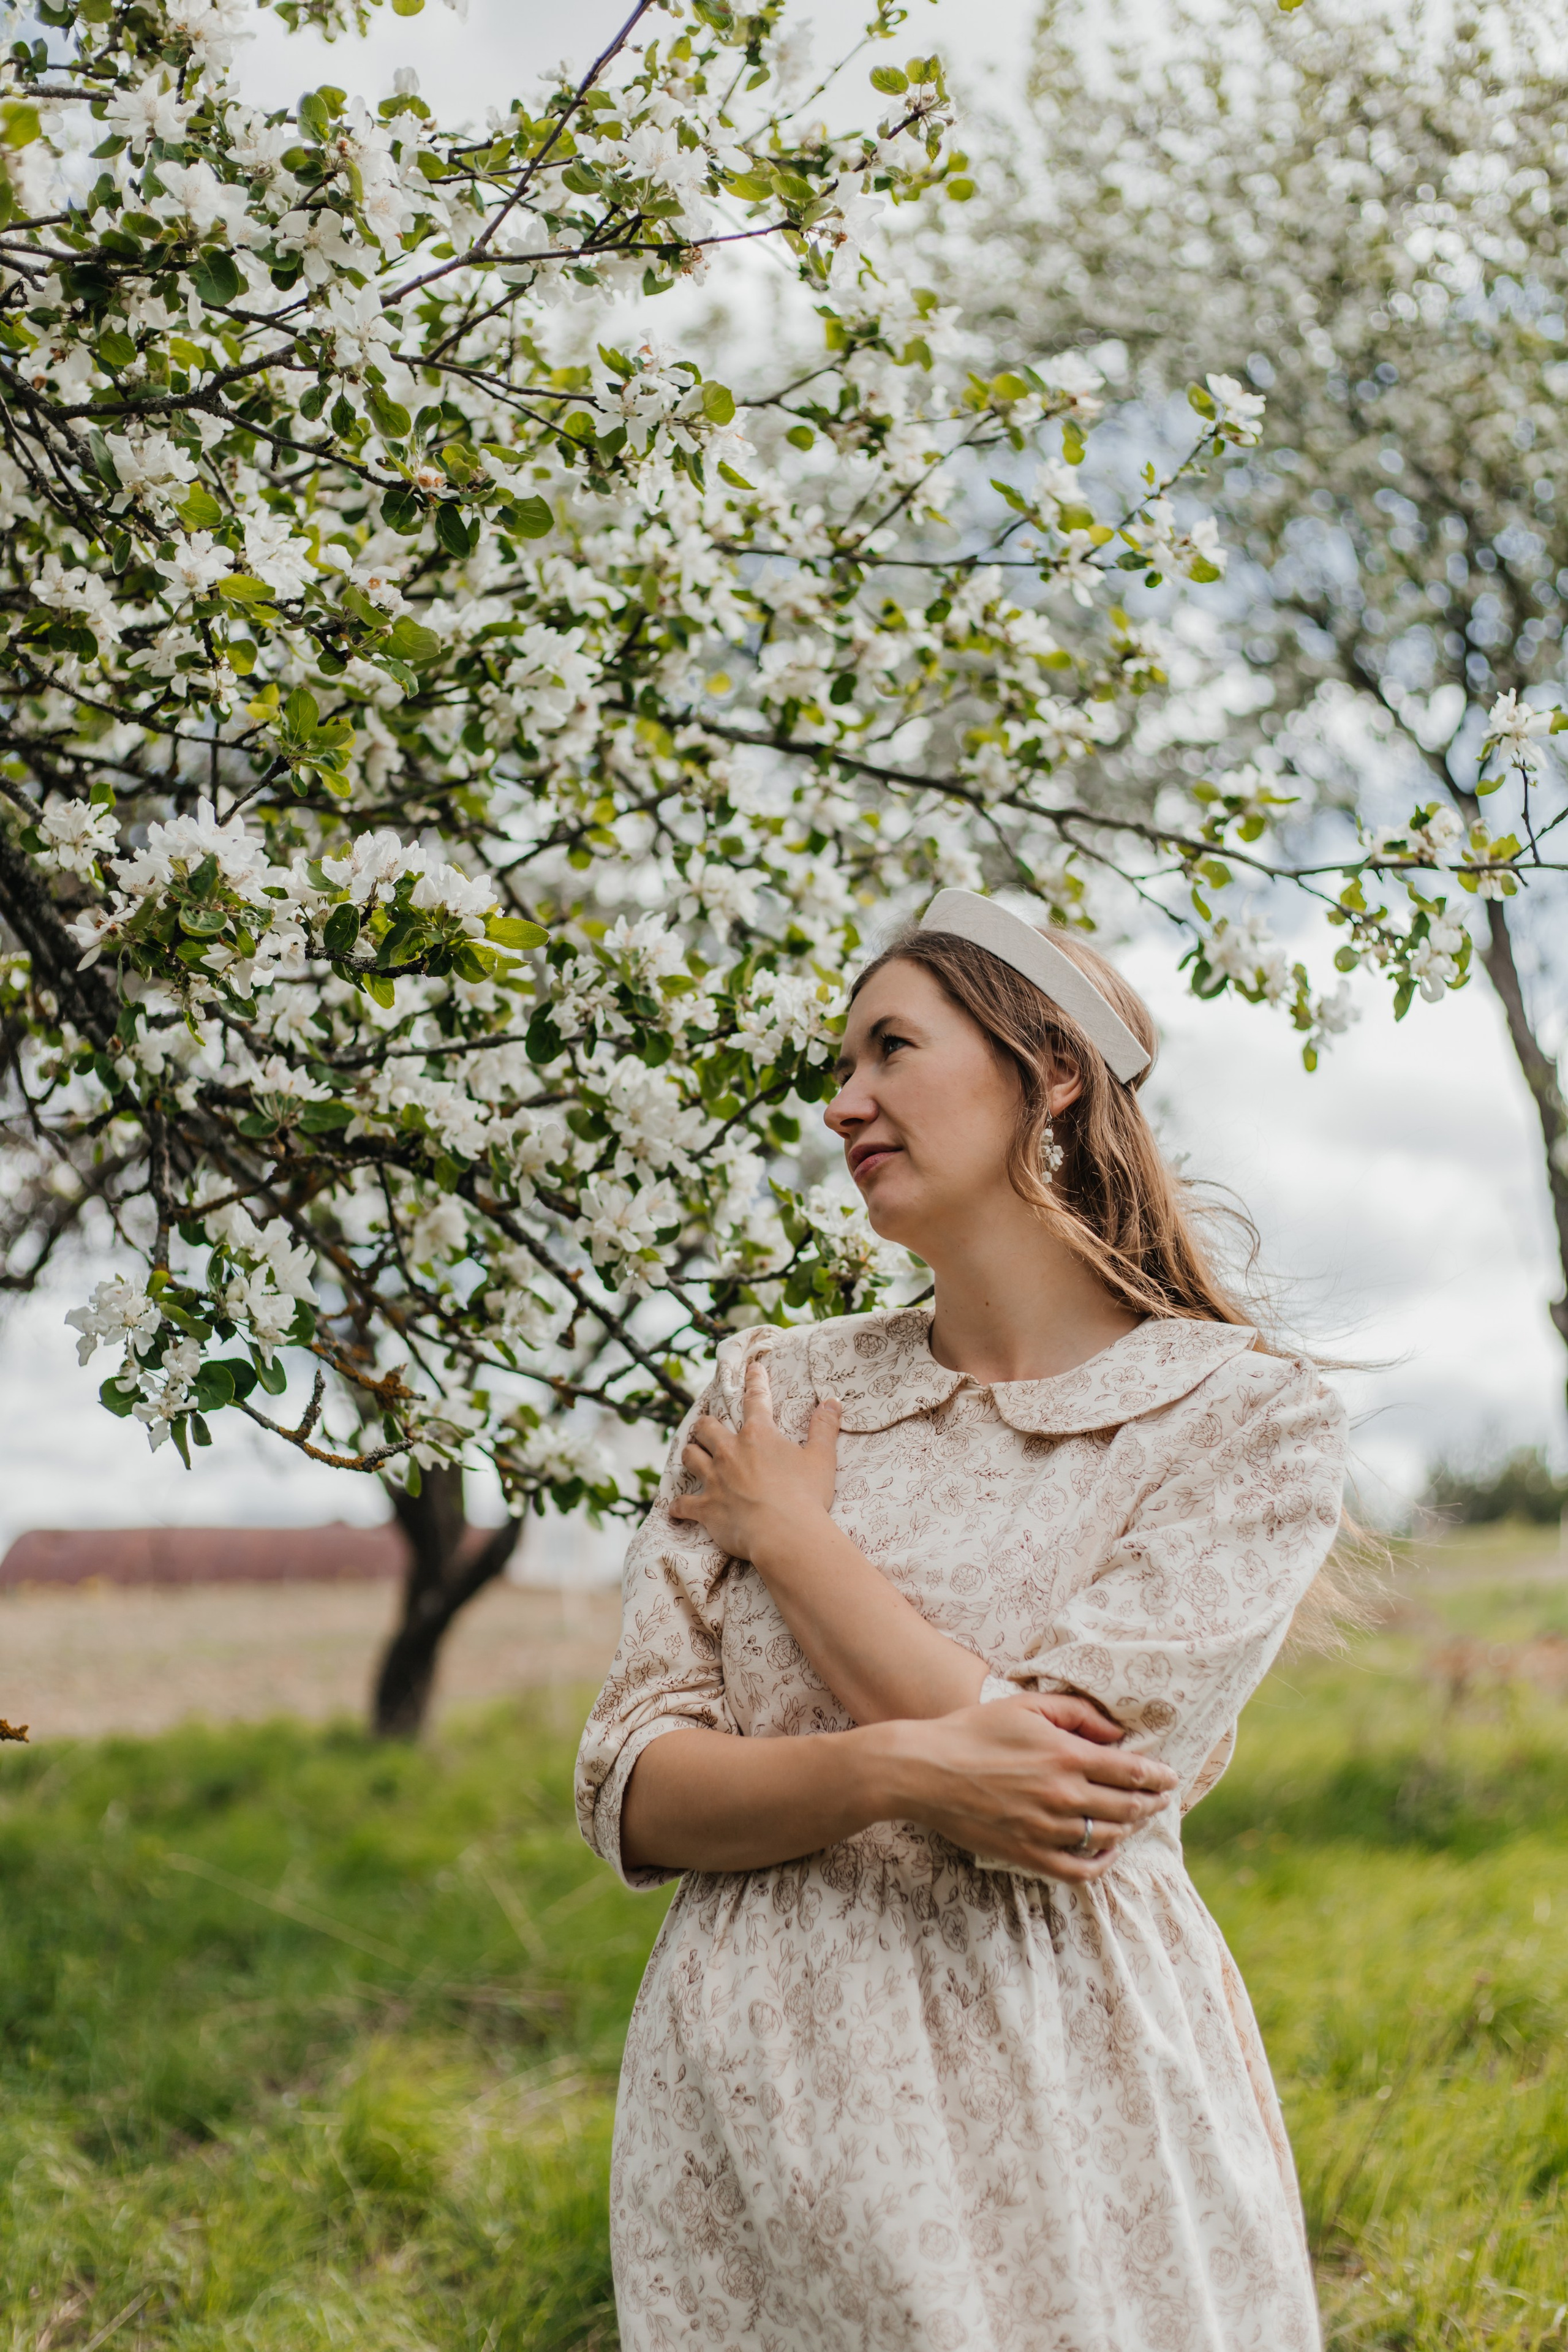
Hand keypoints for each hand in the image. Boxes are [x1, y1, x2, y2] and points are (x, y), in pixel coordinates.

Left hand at [669, 1358, 840, 1561]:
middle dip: (705, 1424)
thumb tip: (833, 1402)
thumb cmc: (805, 1496)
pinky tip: (674, 1510)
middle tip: (706, 1425)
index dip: (755, 1381)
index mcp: (758, 1436)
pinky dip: (678, 1507)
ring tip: (690, 1453)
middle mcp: (730, 1452)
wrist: (784, 1535)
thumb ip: (824, 1428)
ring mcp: (714, 1479)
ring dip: (689, 1454)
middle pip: (707, 1428)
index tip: (753, 1368)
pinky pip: (682, 1505)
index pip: (755, 1399)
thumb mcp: (821, 1459)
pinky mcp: (706, 1508)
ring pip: (690, 1457)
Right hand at [883, 1692, 1178, 1883]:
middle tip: (1161, 1801)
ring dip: (1128, 1829)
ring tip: (1133, 1821)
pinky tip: (1105, 1853)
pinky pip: (1079, 1869)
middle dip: (1152, 1803)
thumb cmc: (974, 1731)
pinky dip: (1101, 1864)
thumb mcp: (1027, 1706)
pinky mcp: (1028, 1853)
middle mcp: (1064, 1795)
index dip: (1158, 1776)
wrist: (925, 1770)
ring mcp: (1047, 1828)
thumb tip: (1115, 1732)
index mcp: (1067, 1755)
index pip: (1131, 1771)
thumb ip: (1077, 1713)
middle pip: (1127, 1806)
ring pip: (1108, 1837)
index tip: (1170, 1778)